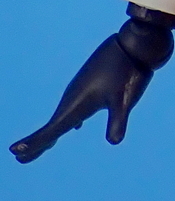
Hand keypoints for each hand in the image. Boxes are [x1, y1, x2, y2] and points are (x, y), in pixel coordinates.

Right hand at [10, 18, 172, 162]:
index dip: (34, 143)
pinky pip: (74, 106)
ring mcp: (81, 88)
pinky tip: (76, 126)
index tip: (14, 152)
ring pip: (63, 115)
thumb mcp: (125, 98)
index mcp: (77, 103)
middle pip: (53, 126)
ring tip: (46, 146)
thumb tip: (114, 142)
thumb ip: (118, 121)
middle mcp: (74, 96)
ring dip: (52, 132)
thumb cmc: (129, 70)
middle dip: (38, 143)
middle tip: (20, 158)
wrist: (135, 43)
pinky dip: (69, 119)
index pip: (52, 130)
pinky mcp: (90, 83)